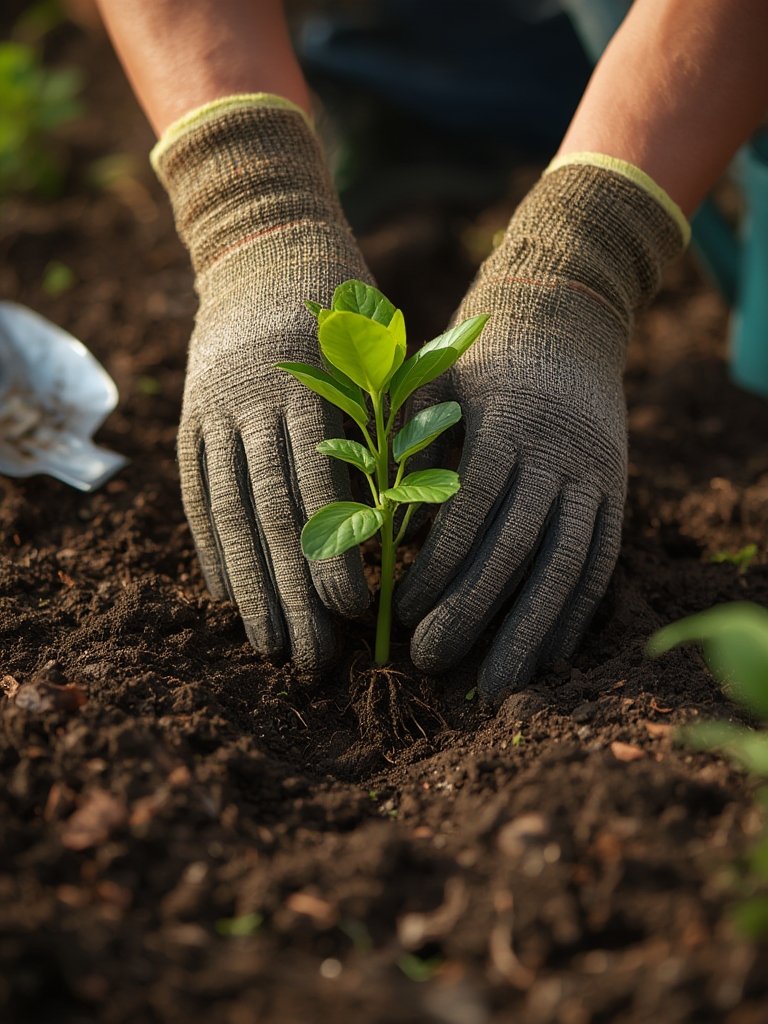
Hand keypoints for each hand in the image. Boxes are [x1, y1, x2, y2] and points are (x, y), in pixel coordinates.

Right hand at [154, 100, 372, 667]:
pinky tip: (224, 594)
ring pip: (229, 511)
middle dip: (291, 591)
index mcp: (308, 384)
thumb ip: (391, 427)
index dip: (331, 553)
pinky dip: (209, 546)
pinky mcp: (190, 418)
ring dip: (249, 585)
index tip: (352, 611)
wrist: (267, 248)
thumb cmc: (349, 310)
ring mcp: (212, 410)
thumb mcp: (380, 355)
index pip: (318, 487)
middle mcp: (251, 402)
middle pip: (270, 513)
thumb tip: (409, 522)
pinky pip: (195, 493)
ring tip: (267, 646)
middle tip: (312, 659)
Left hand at [396, 162, 683, 700]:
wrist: (565, 314)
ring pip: (566, 564)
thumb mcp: (440, 383)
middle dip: (472, 611)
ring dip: (530, 631)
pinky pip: (601, 560)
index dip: (436, 566)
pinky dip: (577, 611)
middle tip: (429, 662)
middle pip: (517, 547)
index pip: (469, 509)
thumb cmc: (481, 354)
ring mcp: (594, 473)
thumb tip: (373, 524)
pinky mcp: (615, 489)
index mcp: (506, 422)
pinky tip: (551, 654)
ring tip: (496, 686)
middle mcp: (557, 452)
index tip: (400, 613)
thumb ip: (412, 445)